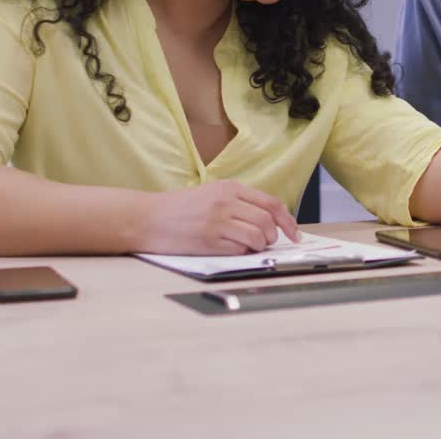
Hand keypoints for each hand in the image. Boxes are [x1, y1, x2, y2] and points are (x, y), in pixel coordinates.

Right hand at [138, 179, 300, 254]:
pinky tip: (231, 250)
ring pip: (258, 236)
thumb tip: (268, 221)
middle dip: (272, 236)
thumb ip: (238, 202)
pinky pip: (239, 249)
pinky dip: (242, 253)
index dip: (288, 221)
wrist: (146, 218)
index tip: (294, 235)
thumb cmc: (178, 209)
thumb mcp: (211, 194)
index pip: (271, 203)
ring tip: (246, 247)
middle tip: (264, 243)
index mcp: (230, 188)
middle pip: (268, 221)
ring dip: (258, 246)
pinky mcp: (209, 240)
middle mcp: (226, 201)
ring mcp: (218, 221)